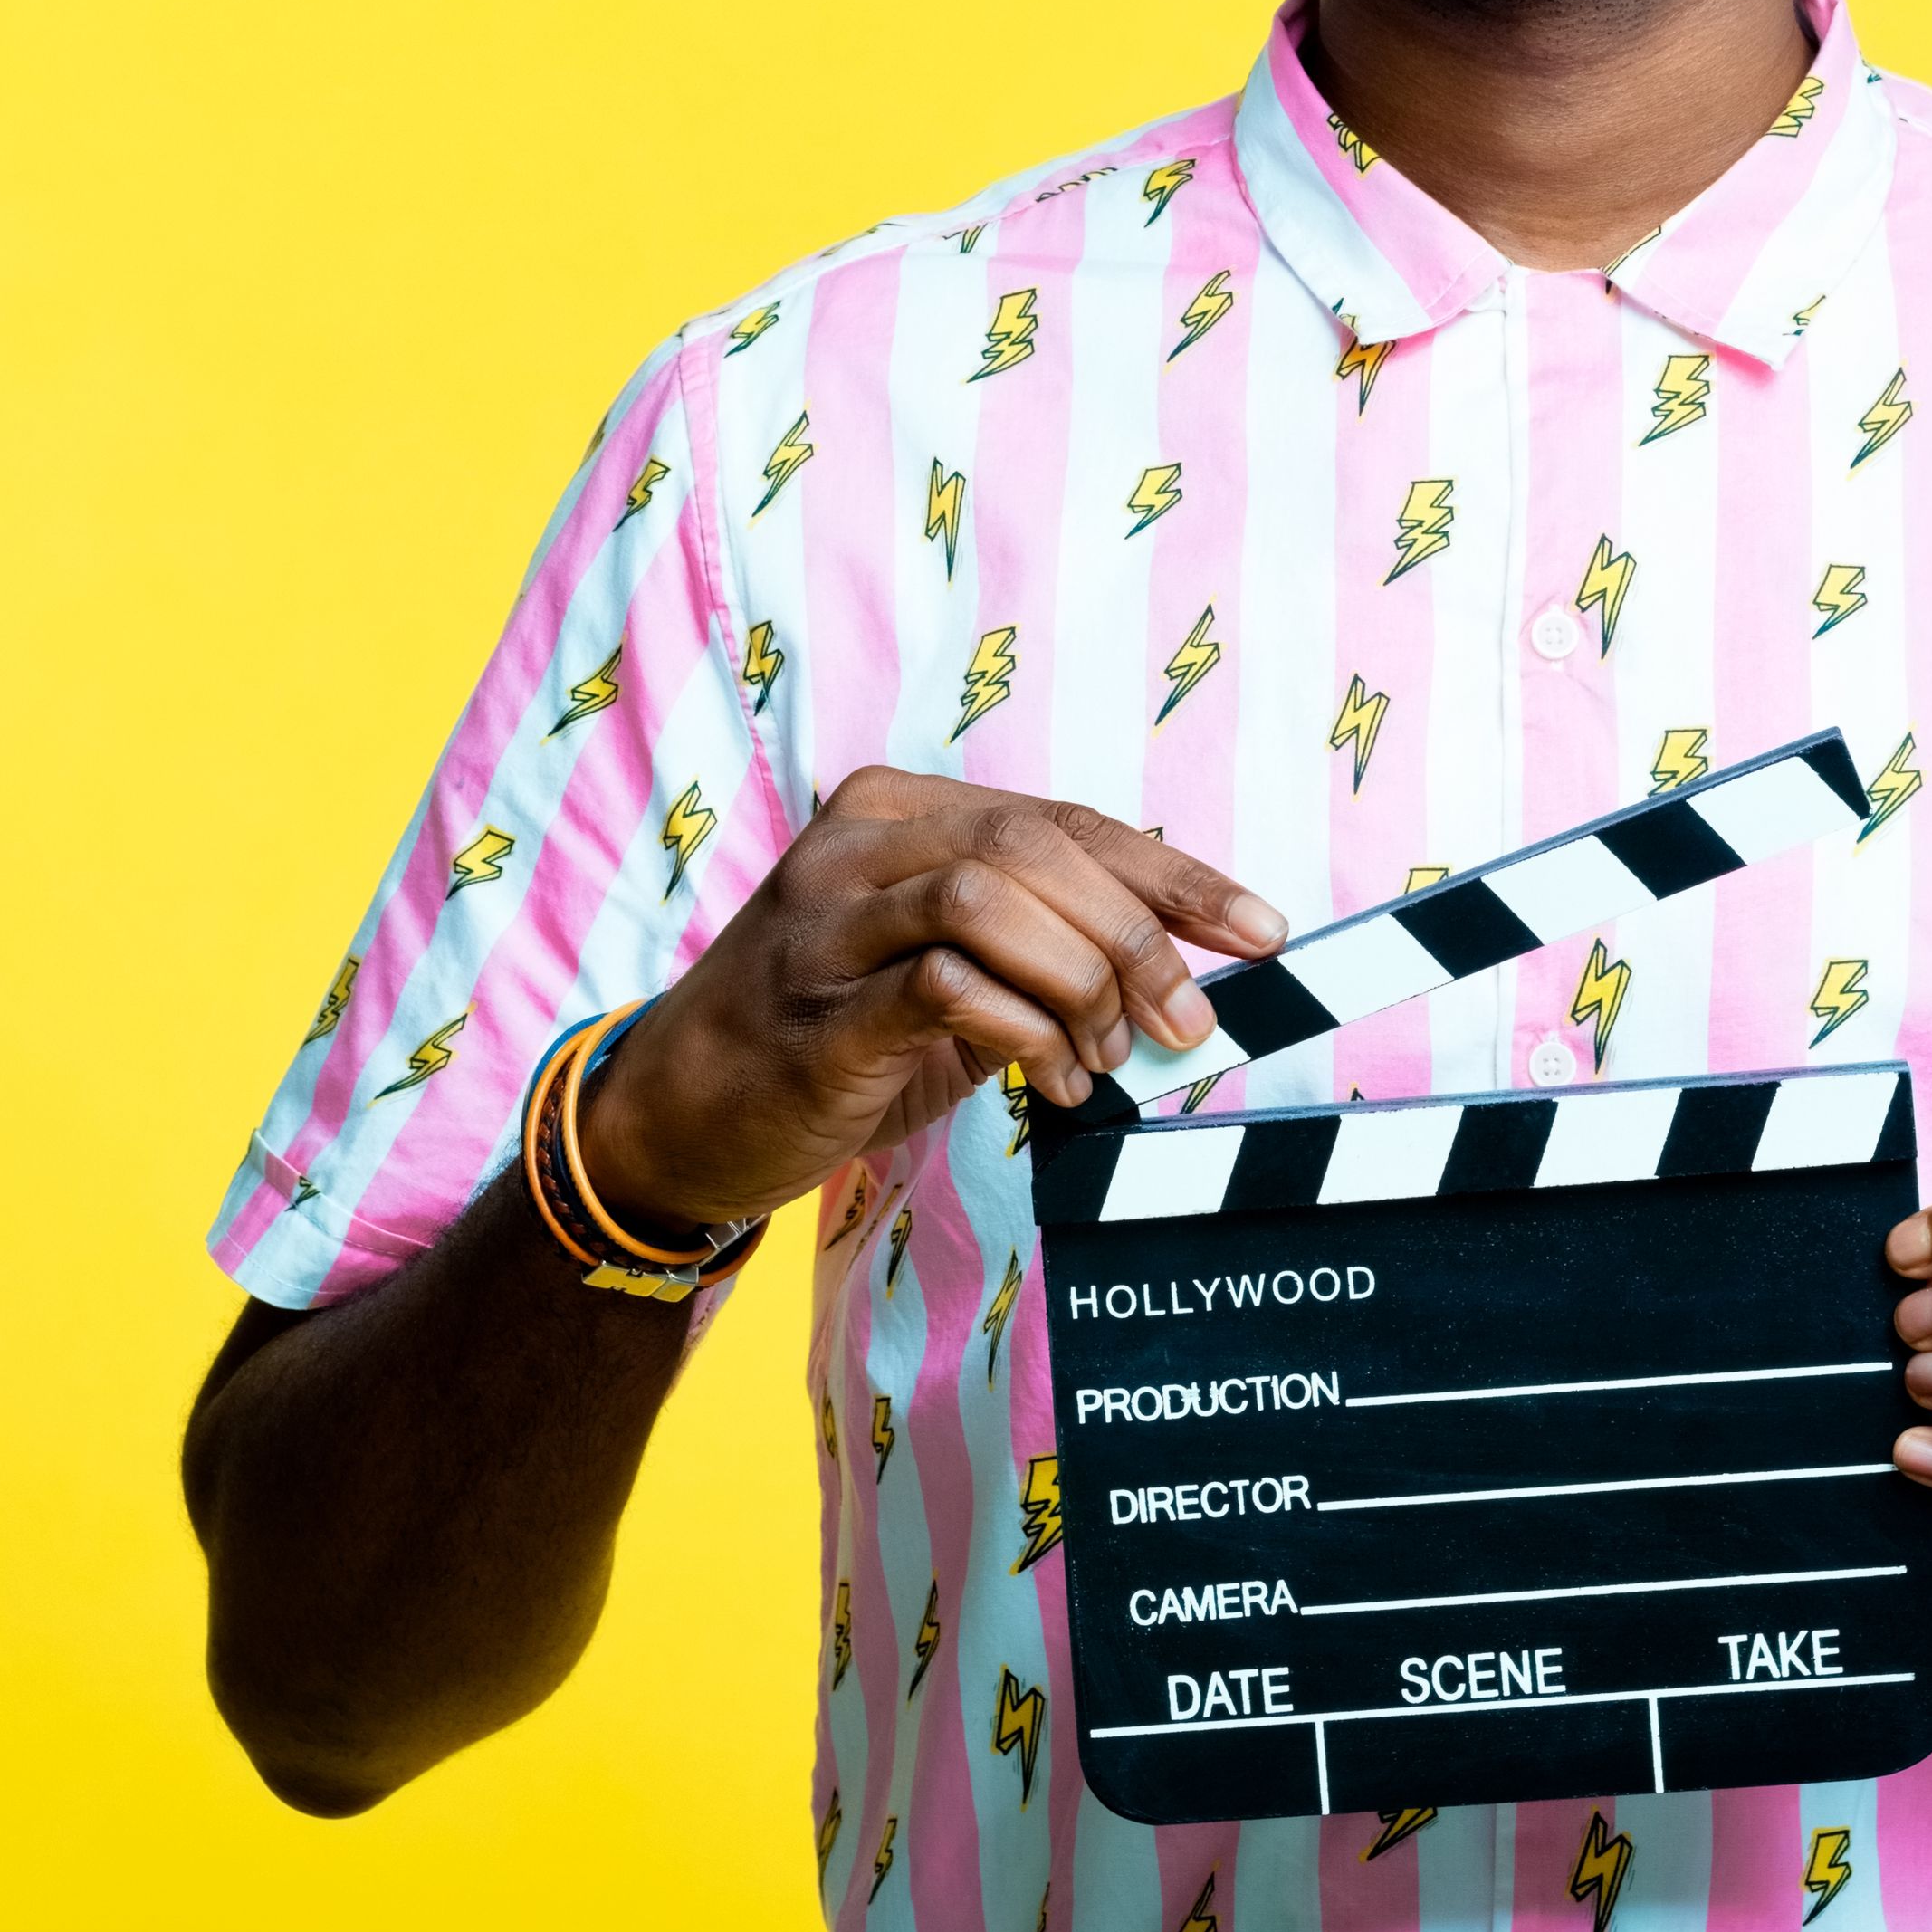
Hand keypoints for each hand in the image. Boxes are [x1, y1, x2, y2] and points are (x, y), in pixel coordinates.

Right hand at [579, 767, 1283, 1235]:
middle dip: (1139, 935)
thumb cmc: (827, 1040)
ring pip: (994, 896)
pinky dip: (1025, 1031)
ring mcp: (827, 921)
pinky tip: (1047, 1081)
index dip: (1176, 875)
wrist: (670, 1119)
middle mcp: (858, 845)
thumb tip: (1173, 973)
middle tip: (1186, 1022)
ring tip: (1102, 1059)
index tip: (1261, 929)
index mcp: (897, 812)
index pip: (1066, 820)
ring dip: (1080, 982)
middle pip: (1038, 847)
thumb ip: (1034, 948)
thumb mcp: (937, 970)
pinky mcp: (816, 1007)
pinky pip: (946, 985)